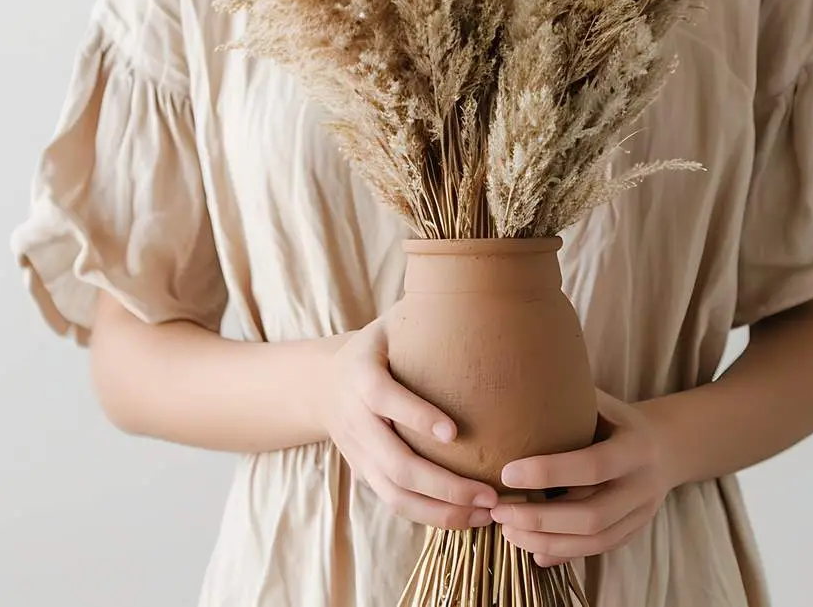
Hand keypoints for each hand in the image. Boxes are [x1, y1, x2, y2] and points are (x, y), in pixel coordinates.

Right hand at [320, 321, 499, 528]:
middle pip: (394, 462)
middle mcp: (355, 420)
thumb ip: (425, 313)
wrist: (322, 383)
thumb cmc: (378, 346)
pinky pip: (396, 504)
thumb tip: (482, 292)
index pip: (385, 399)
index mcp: (360, 376)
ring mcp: (358, 453)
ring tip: (486, 514)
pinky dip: (431, 517)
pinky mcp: (364, 475)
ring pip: (395, 494)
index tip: (453, 432)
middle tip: (490, 493)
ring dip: (441, 511)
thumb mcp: (391, 322)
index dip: (415, 416)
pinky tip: (469, 519)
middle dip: (443, 484)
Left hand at [490, 391, 673, 566]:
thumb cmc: (618, 419)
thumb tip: (514, 383)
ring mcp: (640, 513)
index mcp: (635, 447)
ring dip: (546, 540)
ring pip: (594, 541)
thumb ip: (567, 399)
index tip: (507, 472)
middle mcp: (642, 485)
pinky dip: (563, 553)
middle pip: (592, 515)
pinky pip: (597, 551)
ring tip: (507, 530)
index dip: (549, 473)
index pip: (592, 466)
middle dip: (540, 518)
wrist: (669, 447)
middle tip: (499, 510)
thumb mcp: (602, 403)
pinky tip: (531, 549)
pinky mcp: (633, 531)